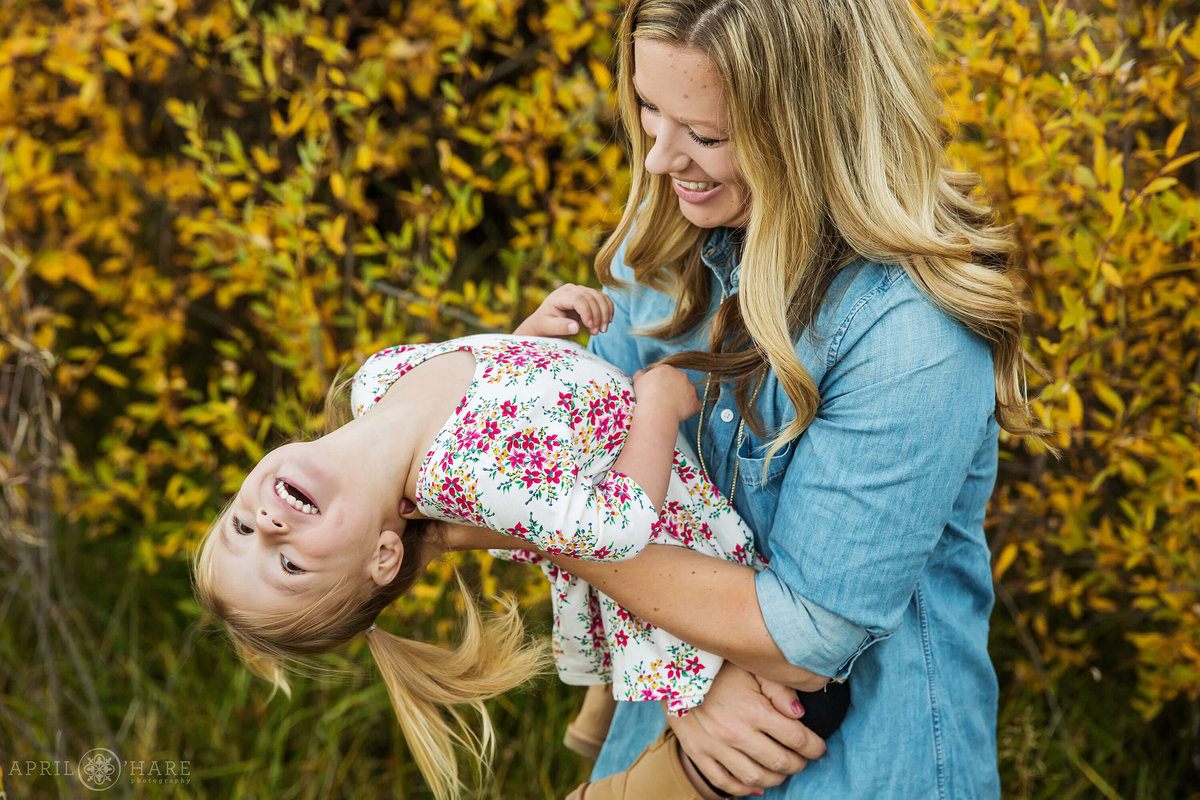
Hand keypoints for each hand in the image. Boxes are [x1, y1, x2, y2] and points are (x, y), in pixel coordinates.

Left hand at [513, 283, 613, 336]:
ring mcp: (582, 290)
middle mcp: (572, 289)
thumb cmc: (545, 324)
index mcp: (561, 295)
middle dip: (598, 316)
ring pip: (600, 297)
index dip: (587, 312)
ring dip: (605, 314)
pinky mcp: (589, 295)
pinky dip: (608, 310)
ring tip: (602, 330)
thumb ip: (561, 327)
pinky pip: (603, 299)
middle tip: (597, 332)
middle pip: (592, 298)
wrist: (545, 321)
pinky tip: (607, 322)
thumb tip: (576, 327)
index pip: (578, 299)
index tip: (590, 326)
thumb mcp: (548, 327)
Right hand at [631, 365, 700, 423]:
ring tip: (671, 408)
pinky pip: (696, 405)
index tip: (656, 391)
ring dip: (682, 397)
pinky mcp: (695, 402)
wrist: (657, 411)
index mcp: (667, 369)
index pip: (666, 374)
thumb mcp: (638, 380)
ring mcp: (690, 388)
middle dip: (673, 389)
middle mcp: (681, 376)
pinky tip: (683, 412)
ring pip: (688, 392)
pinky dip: (691, 408)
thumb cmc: (646, 395)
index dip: (661, 383)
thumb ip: (641, 374)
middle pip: (678, 381)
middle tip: (663, 400)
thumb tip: (643, 373)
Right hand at [667, 663, 825, 796]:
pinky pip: (725, 782)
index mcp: (752, 709)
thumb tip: (800, 713)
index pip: (795, 738)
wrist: (673, 671)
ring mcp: (715, 747)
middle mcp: (735, 733)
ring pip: (755, 778)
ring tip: (782, 770)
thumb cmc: (718, 668)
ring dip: (776, 779)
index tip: (819, 747)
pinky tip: (755, 785)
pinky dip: (743, 790)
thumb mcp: (750, 669)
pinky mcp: (698, 754)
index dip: (814, 746)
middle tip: (803, 758)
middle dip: (799, 763)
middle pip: (779, 762)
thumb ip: (778, 688)